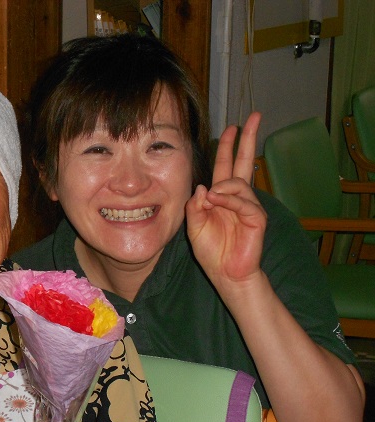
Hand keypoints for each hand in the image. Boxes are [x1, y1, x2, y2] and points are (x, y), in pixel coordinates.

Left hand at [185, 112, 265, 287]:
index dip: (228, 147)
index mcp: (222, 197)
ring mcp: (249, 207)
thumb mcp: (194, 226)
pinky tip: (218, 202)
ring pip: (238, 183)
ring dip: (224, 187)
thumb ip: (195, 206)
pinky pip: (244, 201)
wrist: (226, 274)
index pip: (225, 166)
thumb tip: (203, 187)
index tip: (231, 128)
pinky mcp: (257, 219)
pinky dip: (229, 200)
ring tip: (212, 199)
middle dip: (248, 139)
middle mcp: (237, 198)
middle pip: (243, 162)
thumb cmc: (211, 251)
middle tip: (254, 117)